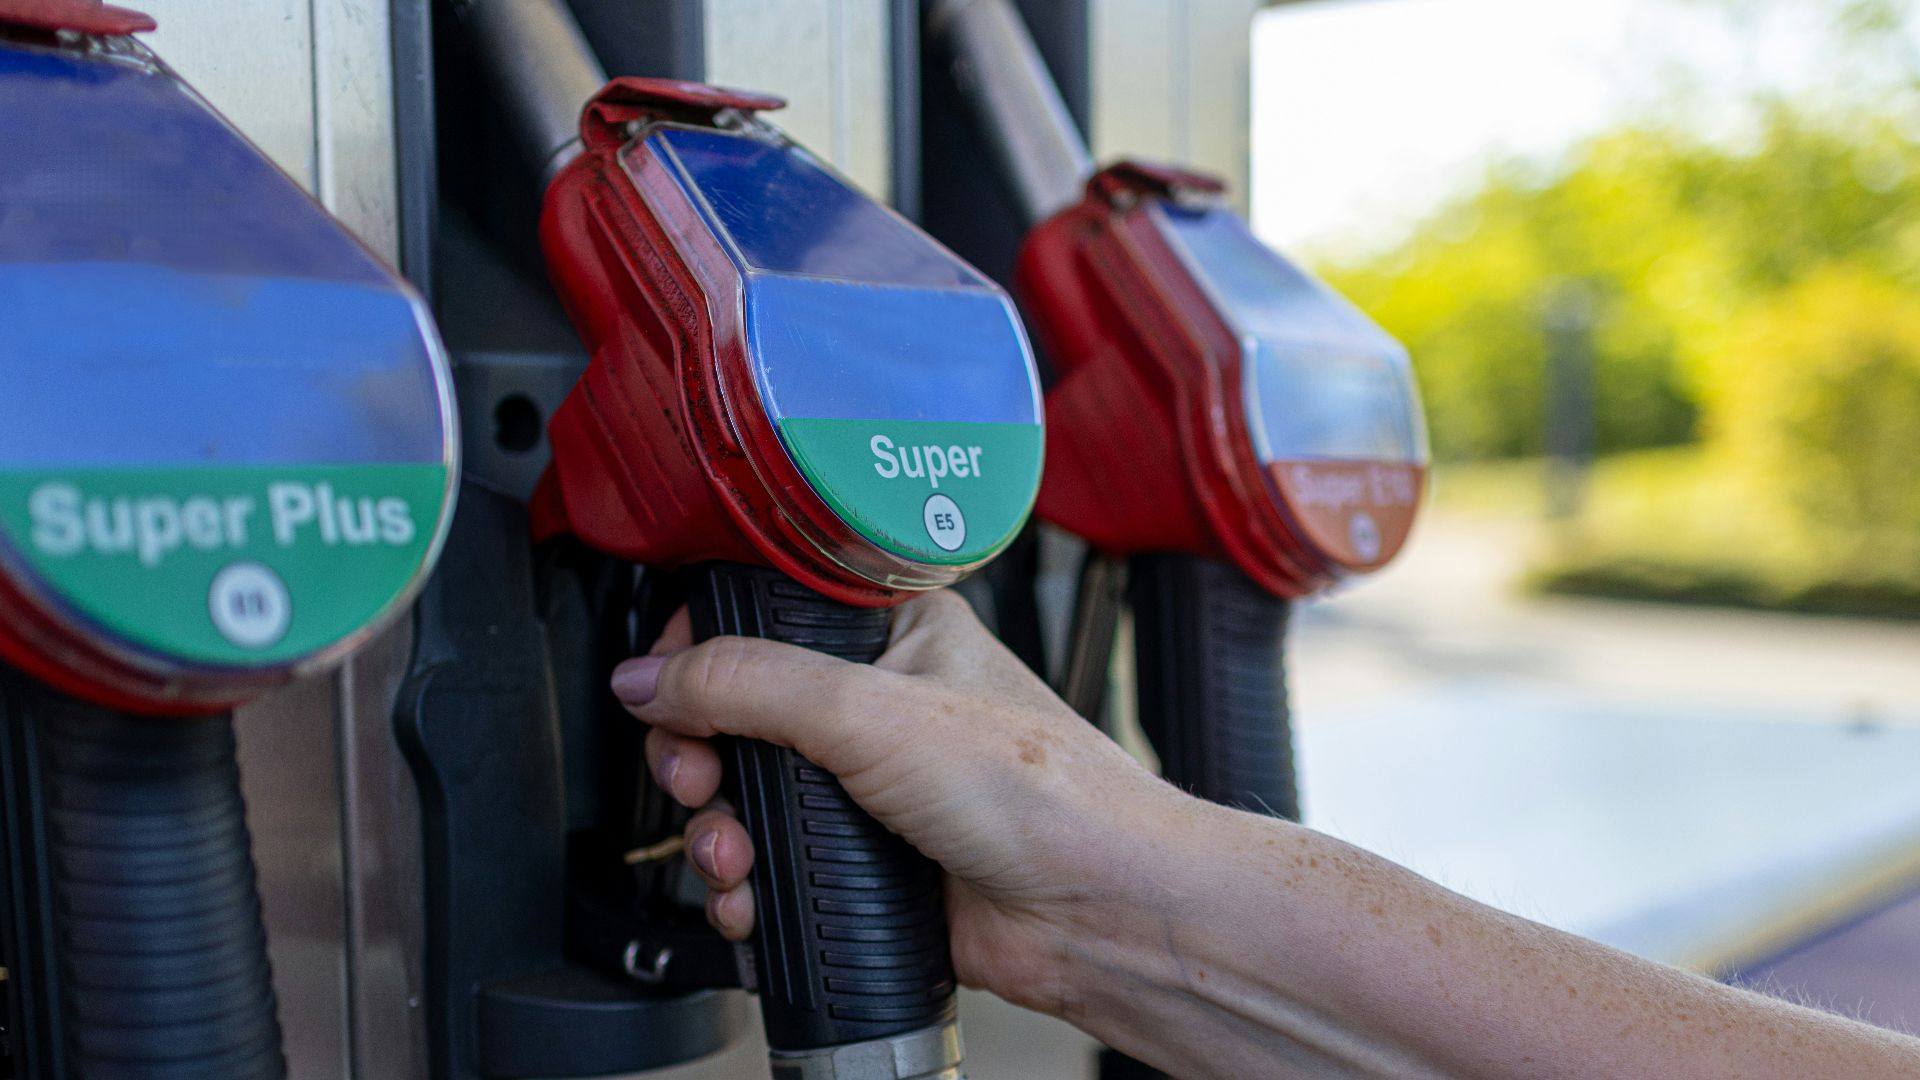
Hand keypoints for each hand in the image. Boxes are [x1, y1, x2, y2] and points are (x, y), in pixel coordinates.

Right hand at [611, 589, 1181, 1012]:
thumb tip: (650, 675)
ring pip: (748, 798)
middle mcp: (878, 700)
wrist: (1093, 910)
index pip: (761, 613)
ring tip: (735, 859)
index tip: (666, 689)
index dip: (700, 649)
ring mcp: (870, 785)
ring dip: (721, 835)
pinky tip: (754, 901)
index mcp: (892, 629)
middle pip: (736, 715)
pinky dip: (751, 889)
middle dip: (700, 759)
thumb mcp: (870, 710)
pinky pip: (777, 865)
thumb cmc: (1037, 791)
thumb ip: (747, 684)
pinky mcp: (867, 859)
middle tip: (701, 783)